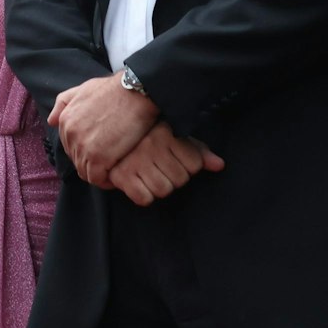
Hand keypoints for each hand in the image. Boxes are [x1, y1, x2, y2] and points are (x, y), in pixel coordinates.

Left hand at [50, 71, 157, 186]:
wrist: (135, 93)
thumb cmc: (114, 90)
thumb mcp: (83, 89)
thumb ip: (64, 103)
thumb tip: (52, 121)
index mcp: (66, 120)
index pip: (69, 146)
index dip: (85, 151)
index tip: (100, 153)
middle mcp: (70, 134)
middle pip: (77, 160)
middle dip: (91, 163)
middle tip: (109, 163)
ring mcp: (83, 147)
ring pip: (85, 171)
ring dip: (98, 173)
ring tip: (114, 170)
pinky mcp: (98, 157)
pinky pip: (96, 178)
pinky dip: (105, 181)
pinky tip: (116, 177)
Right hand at [109, 122, 225, 206]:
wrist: (109, 129)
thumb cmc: (145, 136)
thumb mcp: (174, 136)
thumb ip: (198, 151)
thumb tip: (219, 165)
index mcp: (165, 134)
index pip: (195, 164)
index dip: (189, 166)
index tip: (175, 159)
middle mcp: (150, 146)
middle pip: (180, 180)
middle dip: (174, 177)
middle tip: (160, 168)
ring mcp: (134, 161)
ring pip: (163, 190)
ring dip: (159, 187)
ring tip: (150, 176)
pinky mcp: (120, 176)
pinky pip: (144, 198)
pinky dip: (143, 195)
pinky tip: (139, 184)